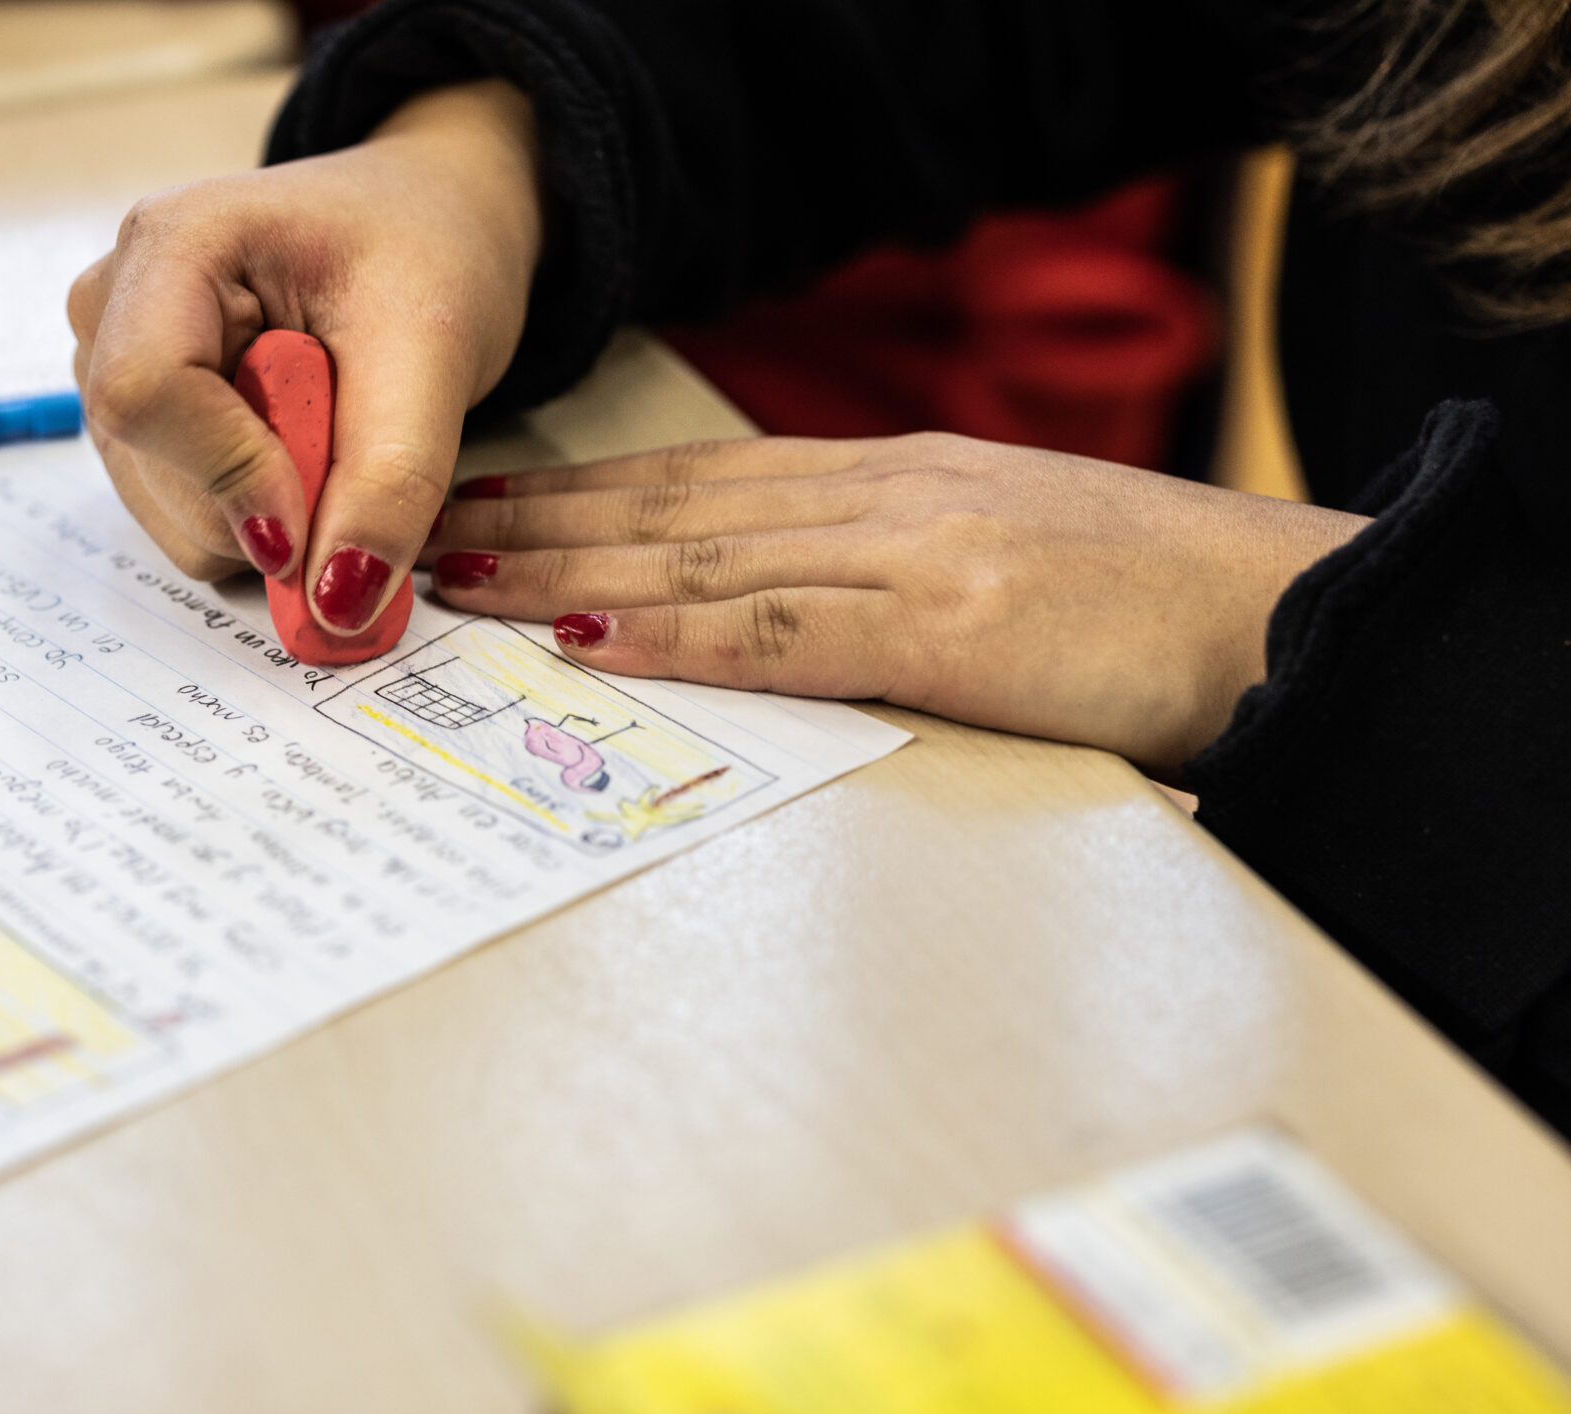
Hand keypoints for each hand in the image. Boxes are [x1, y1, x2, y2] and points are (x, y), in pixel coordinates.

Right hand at [68, 81, 542, 637]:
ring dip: (272, 516)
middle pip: (152, 467)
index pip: (146, 391)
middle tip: (357, 446)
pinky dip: (261, 521)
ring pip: (169, 515)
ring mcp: (112, 370)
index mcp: (172, 243)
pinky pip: (186, 524)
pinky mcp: (138, 428)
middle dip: (269, 502)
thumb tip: (337, 608)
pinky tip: (302, 454)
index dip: (230, 474)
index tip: (317, 523)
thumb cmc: (425, 251)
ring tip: (335, 430)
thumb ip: (390, 481)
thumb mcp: (436, 351)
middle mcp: (114, 305)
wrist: (424, 229)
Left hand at [424, 433, 1369, 771]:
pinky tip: (589, 636)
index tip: (489, 508)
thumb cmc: (1149, 607)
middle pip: (670, 506)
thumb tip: (787, 616)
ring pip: (697, 553)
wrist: (1285, 613)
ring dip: (564, 566)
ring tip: (459, 584)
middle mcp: (882, 497)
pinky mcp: (950, 623)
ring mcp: (913, 551)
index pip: (701, 480)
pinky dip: (674, 630)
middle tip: (425, 536)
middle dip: (535, 522)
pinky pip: (780, 629)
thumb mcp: (1000, 564)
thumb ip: (889, 577)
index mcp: (893, 482)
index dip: (580, 494)